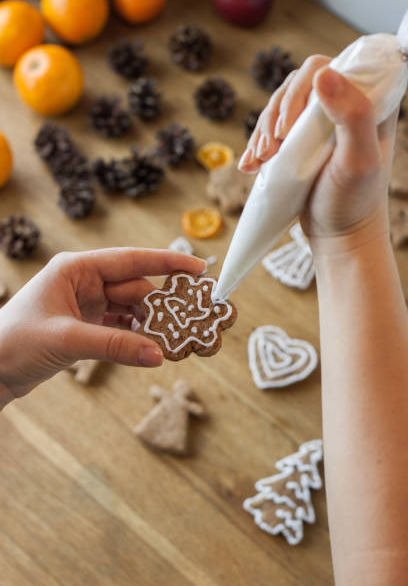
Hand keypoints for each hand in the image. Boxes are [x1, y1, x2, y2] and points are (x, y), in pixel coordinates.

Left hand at [0, 248, 205, 402]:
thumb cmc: (14, 343)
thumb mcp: (66, 339)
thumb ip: (114, 345)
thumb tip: (157, 354)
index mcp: (77, 269)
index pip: (131, 260)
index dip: (167, 263)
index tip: (198, 268)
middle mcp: (84, 282)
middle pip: (135, 287)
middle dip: (162, 303)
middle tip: (192, 316)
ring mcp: (86, 305)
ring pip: (131, 309)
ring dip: (151, 322)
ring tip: (176, 336)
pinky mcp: (86, 326)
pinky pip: (121, 327)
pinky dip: (137, 336)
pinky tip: (152, 346)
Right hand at [239, 55, 397, 248]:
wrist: (339, 236)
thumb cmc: (354, 201)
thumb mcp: (359, 159)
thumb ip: (352, 114)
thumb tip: (322, 73)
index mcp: (367, 101)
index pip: (327, 68)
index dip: (300, 91)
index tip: (289, 129)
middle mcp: (344, 106)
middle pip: (297, 86)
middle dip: (276, 117)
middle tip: (271, 151)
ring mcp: (320, 125)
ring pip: (280, 107)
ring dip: (263, 132)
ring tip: (259, 162)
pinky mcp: (302, 142)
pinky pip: (273, 130)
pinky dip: (257, 146)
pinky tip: (249, 165)